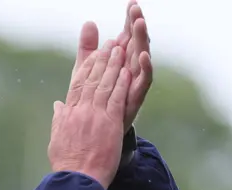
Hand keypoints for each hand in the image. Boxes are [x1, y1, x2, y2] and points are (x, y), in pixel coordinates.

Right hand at [48, 46, 129, 188]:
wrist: (77, 180)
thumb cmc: (67, 164)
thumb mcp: (57, 139)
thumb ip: (59, 120)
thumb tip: (57, 105)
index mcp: (68, 114)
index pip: (77, 84)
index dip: (87, 68)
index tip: (93, 55)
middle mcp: (80, 111)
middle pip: (92, 79)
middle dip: (102, 60)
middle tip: (110, 45)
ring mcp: (95, 116)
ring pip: (105, 85)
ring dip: (113, 65)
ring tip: (119, 50)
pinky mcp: (110, 123)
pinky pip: (116, 98)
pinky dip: (121, 83)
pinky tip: (126, 71)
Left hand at [71, 0, 152, 132]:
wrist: (94, 135)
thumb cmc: (93, 102)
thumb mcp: (86, 71)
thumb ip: (88, 48)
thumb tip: (89, 22)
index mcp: (120, 61)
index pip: (127, 36)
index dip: (129, 20)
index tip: (131, 2)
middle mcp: (130, 69)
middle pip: (136, 43)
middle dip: (137, 25)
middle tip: (136, 8)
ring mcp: (134, 83)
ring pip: (142, 58)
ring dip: (142, 40)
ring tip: (139, 24)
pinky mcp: (135, 97)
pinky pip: (144, 82)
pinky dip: (145, 68)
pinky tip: (143, 55)